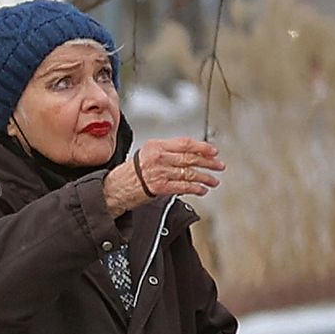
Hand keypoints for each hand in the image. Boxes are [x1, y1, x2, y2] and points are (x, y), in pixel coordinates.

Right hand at [103, 136, 224, 215]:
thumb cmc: (131, 173)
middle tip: (219, 166)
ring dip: (205, 177)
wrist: (115, 188)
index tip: (213, 151)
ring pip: (189, 173)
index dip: (202, 147)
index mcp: (156, 145)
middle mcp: (159, 157)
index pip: (185, 143)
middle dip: (208, 162)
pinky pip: (183, 187)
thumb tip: (189, 155)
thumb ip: (167, 152)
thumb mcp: (147, 154)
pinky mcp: (160, 187)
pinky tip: (202, 190)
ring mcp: (160, 172)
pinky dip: (195, 188)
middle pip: (190, 158)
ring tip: (213, 180)